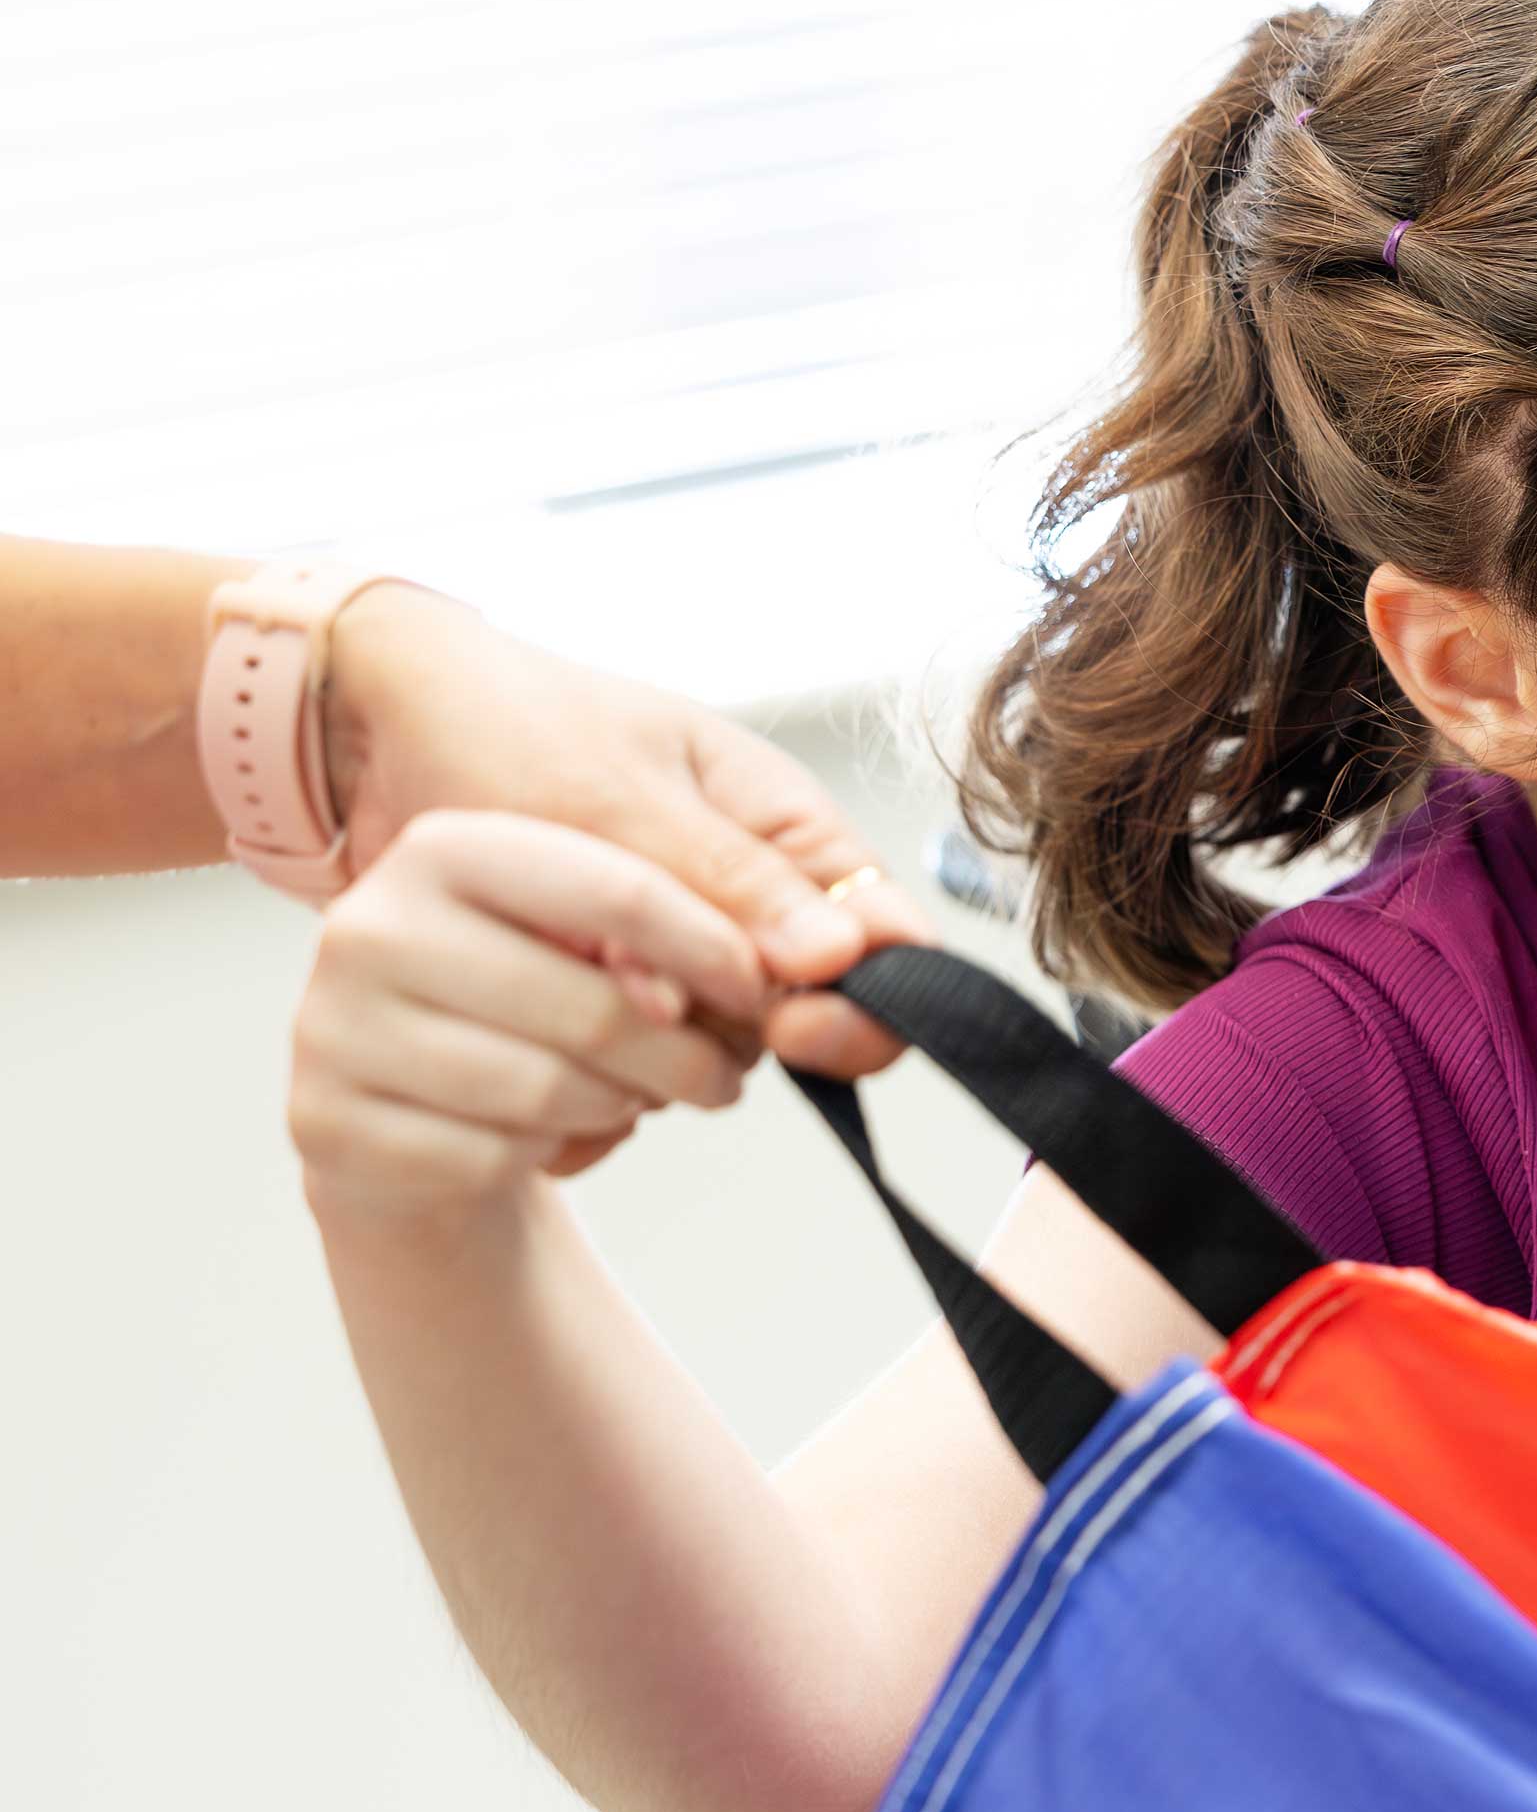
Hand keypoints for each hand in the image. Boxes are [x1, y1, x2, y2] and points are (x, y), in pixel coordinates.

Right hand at [288, 810, 772, 1228]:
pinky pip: (495, 1157)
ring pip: (549, 1090)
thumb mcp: (584, 940)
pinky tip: (544, 1134)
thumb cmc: (522, 1007)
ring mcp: (335, 1028)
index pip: (617, 889)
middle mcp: (371, 926)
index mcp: (443, 847)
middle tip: (722, 1076)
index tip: (765, 992)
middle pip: (595, 1006)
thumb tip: (763, 978)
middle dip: (686, 1056)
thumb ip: (667, 942)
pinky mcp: (331, 1125)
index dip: (715, 950)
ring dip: (622, 1105)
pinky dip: (546, 1155)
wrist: (406, 1105)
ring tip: (634, 1095)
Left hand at [318, 587, 930, 1093]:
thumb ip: (729, 881)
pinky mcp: (621, 998)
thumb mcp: (619, 796)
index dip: (863, 998)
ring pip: (722, 1048)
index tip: (795, 1022)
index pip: (884, 935)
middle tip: (651, 1009)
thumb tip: (841, 955)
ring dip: (650, 1052)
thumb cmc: (505, 729)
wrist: (376, 738)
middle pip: (806, 1010)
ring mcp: (685, 952)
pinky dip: (597, 1082)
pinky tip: (539, 1056)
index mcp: (781, 827)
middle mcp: (749, 898)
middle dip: (732, 1026)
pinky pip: (644, 1072)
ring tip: (563, 1004)